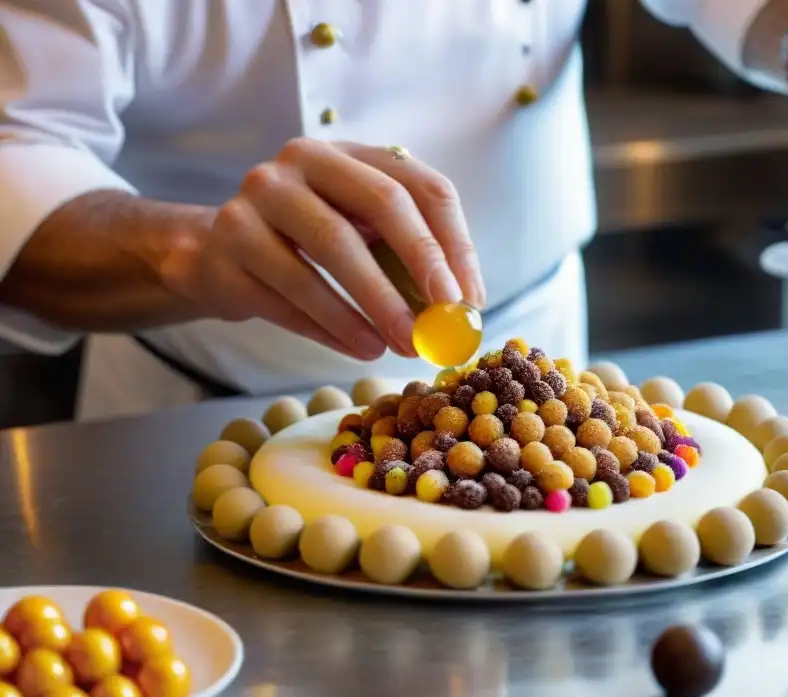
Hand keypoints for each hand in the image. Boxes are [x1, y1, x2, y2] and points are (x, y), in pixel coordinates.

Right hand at [162, 139, 484, 358]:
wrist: (215, 257)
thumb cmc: (307, 247)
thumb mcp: (360, 236)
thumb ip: (407, 260)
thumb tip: (463, 310)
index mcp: (348, 153)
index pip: (419, 184)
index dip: (452, 242)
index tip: (469, 298)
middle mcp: (300, 162)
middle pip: (380, 203)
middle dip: (419, 265)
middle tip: (441, 321)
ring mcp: (255, 201)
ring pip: (329, 254)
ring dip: (374, 308)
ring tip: (401, 346)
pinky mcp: (227, 249)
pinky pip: (288, 295)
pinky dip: (330, 328)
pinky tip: (361, 348)